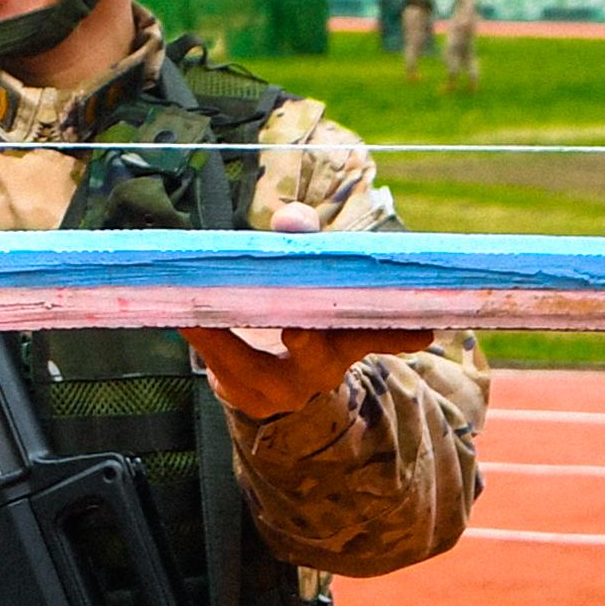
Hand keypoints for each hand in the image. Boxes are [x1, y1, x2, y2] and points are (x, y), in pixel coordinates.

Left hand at [192, 207, 407, 418]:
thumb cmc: (301, 318)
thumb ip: (308, 244)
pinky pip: (216, 359)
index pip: (374, 336)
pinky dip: (200, 333)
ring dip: (226, 336)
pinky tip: (179, 313)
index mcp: (346, 344)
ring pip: (253, 362)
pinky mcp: (235, 386)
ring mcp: (275, 385)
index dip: (399, 336)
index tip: (425, 333)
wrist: (271, 382)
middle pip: (318, 356)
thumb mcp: (316, 284)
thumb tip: (292, 219)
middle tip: (297, 329)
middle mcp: (317, 369)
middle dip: (310, 342)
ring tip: (199, 312)